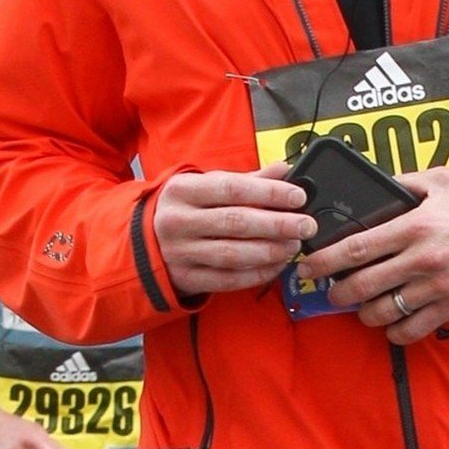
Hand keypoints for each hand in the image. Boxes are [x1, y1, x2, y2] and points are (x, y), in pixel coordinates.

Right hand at [153, 164, 316, 298]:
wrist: (142, 242)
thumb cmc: (186, 208)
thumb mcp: (206, 186)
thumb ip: (247, 180)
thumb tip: (284, 169)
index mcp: (184, 190)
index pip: (232, 189)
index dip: (268, 193)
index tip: (298, 196)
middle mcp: (178, 221)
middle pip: (235, 223)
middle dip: (277, 224)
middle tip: (306, 225)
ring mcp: (180, 253)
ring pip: (232, 255)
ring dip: (269, 251)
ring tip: (295, 245)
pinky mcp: (186, 279)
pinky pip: (227, 280)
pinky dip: (256, 274)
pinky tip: (277, 266)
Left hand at [297, 168, 448, 344]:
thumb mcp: (444, 180)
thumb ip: (407, 182)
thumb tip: (378, 185)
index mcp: (416, 224)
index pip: (357, 245)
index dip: (325, 259)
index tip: (309, 264)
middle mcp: (422, 259)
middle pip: (361, 284)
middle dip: (337, 291)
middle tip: (330, 289)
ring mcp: (436, 288)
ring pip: (382, 312)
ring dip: (363, 312)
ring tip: (360, 304)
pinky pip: (410, 330)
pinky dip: (394, 331)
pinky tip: (390, 320)